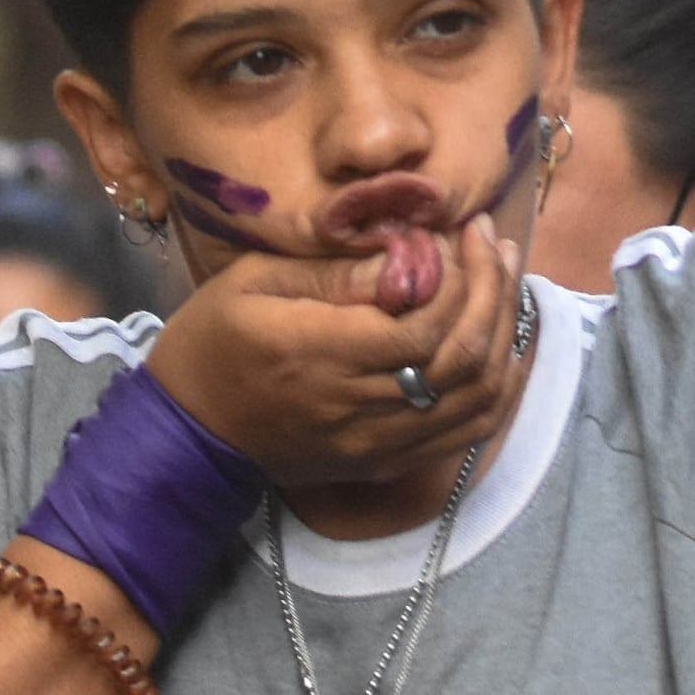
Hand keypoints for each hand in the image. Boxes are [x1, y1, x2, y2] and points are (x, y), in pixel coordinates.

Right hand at [144, 218, 527, 490]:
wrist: (188, 433)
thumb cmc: (212, 341)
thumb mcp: (253, 282)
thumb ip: (335, 271)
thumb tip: (411, 251)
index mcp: (318, 352)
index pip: (424, 322)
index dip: (460, 275)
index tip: (463, 231)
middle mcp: (355, 406)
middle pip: (460, 357)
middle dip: (492, 291)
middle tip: (493, 243)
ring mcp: (374, 444)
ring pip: (473, 398)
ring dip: (503, 334)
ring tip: (504, 279)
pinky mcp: (382, 464)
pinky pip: (463, 434)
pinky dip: (497, 391)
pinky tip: (505, 347)